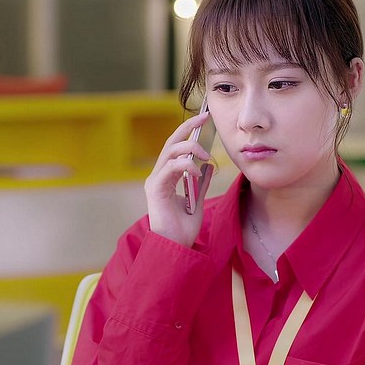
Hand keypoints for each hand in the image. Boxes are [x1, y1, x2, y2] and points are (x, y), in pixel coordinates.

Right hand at [144, 112, 212, 247]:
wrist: (175, 247)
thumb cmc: (183, 229)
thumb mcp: (197, 201)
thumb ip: (201, 184)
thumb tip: (209, 167)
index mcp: (167, 177)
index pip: (176, 148)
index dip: (189, 131)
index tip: (204, 119)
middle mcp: (159, 175)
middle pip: (171, 143)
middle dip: (188, 128)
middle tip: (204, 117)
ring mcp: (155, 181)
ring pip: (170, 152)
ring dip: (190, 148)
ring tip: (206, 154)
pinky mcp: (155, 189)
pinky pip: (170, 168)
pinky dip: (185, 166)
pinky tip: (197, 172)